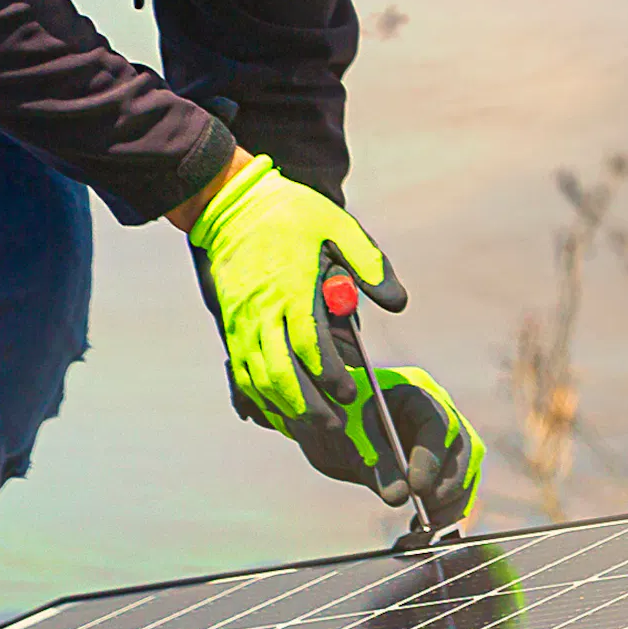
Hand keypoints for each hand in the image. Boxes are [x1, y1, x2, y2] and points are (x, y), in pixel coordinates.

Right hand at [184, 155, 398, 429]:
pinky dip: (258, 395)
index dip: (330, 375)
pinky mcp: (230, 324)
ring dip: (283, 407)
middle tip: (334, 424)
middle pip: (280, 374)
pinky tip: (278, 409)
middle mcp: (263, 311)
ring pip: (256, 378)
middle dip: (307, 406)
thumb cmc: (290, 214)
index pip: (310, 345)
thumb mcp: (338, 226)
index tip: (349, 392)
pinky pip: (240, 370)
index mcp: (292, 288)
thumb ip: (370, 265)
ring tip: (310, 425)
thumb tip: (397, 303)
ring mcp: (242, 320)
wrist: (232, 204)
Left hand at [297, 366, 485, 524]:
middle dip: (448, 483)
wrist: (326, 431)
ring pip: (465, 471)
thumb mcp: (346, 440)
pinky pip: (455, 490)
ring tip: (425, 524)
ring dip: (451, 502)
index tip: (417, 488)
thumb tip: (399, 497)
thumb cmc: (334, 423)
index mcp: (413, 394)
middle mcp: (435, 414)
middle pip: (463, 448)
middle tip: (424, 508)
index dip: (432, 457)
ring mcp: (440, 441)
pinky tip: (423, 527)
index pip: (438, 422)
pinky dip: (445, 511)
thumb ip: (374, 464)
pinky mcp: (439, 467)